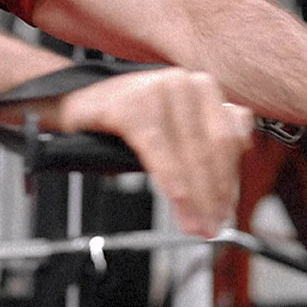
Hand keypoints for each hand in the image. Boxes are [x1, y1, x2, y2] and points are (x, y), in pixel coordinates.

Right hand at [57, 68, 254, 236]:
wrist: (72, 102)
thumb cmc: (122, 118)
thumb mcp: (172, 127)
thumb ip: (205, 140)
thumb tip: (234, 171)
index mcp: (200, 87)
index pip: (228, 138)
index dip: (230, 179)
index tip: (227, 209)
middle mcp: (183, 81)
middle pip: (210, 147)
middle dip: (213, 194)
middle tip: (213, 225)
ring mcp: (156, 88)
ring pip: (187, 152)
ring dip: (194, 196)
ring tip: (196, 224)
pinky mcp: (130, 104)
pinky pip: (157, 148)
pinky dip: (171, 179)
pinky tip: (178, 200)